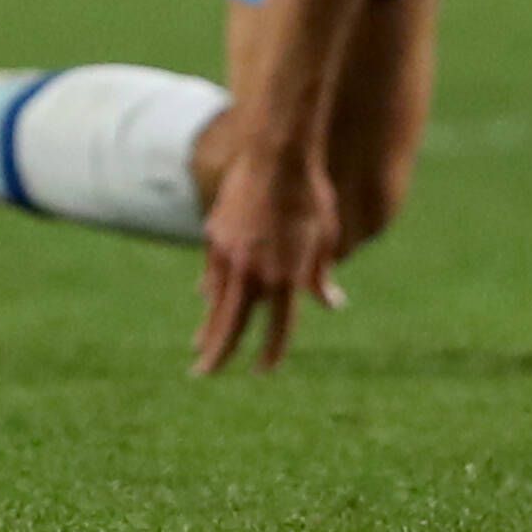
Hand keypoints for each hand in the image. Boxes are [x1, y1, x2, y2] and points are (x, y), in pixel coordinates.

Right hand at [192, 143, 341, 376]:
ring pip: (215, 303)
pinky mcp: (215, 236)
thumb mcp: (324, 239)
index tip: (263, 371)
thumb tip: (332, 303)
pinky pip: (212, 273)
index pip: (277, 330)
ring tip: (199, 350)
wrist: (279, 156)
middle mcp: (256, 272)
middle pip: (232, 326)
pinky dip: (209, 292)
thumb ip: (321, 275)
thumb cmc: (311, 196)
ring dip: (207, 329)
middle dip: (218, 355)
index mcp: (287, 278)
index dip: (270, 355)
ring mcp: (230, 255)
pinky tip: (206, 302)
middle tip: (204, 375)